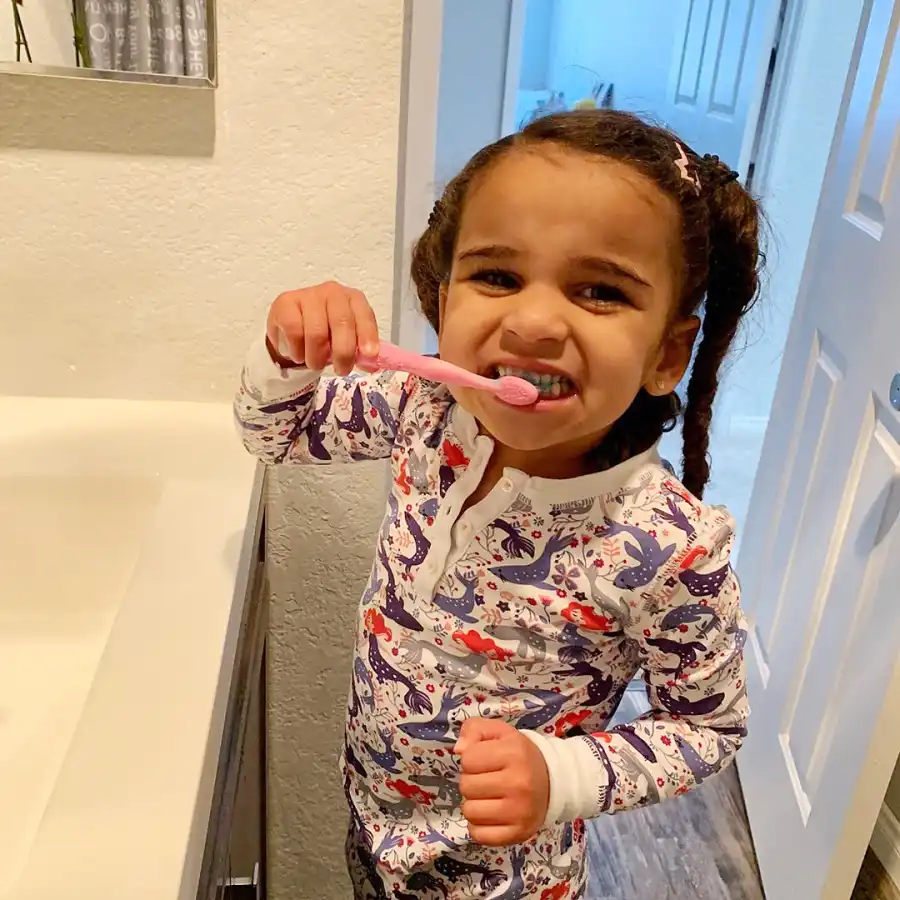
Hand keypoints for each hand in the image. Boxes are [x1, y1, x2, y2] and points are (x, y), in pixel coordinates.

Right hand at [265, 281, 379, 375]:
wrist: (292, 329)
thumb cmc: (325, 333)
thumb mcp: (347, 340)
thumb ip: (360, 350)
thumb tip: (371, 364)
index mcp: (353, 299)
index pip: (364, 314)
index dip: (367, 334)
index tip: (369, 354)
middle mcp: (333, 292)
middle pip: (342, 323)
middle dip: (343, 352)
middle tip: (341, 370)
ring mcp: (308, 295)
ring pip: (317, 332)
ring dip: (317, 357)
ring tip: (315, 363)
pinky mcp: (285, 303)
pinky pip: (295, 332)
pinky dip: (298, 351)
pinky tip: (299, 354)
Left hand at [456, 718, 549, 845]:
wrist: (552, 781)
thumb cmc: (519, 754)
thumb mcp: (499, 732)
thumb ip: (474, 729)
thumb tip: (459, 750)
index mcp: (514, 753)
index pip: (467, 759)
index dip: (471, 758)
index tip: (484, 760)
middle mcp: (518, 784)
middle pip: (466, 786)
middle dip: (471, 781)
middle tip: (486, 779)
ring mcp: (519, 812)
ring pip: (469, 811)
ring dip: (473, 803)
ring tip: (488, 796)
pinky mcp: (518, 834)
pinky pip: (479, 835)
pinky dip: (478, 826)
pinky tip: (490, 814)